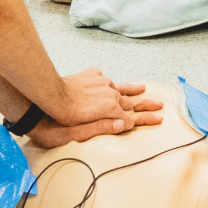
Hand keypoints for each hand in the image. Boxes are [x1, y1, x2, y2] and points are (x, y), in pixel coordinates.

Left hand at [27, 81, 164, 148]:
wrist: (48, 95)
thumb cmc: (61, 118)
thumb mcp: (82, 130)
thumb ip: (104, 127)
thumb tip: (124, 123)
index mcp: (109, 108)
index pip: (130, 117)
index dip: (144, 120)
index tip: (157, 119)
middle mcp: (109, 93)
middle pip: (131, 101)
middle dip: (145, 104)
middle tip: (159, 105)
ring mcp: (100, 83)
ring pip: (120, 87)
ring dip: (133, 89)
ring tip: (144, 88)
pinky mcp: (91, 76)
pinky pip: (104, 79)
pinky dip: (111, 83)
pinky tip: (112, 83)